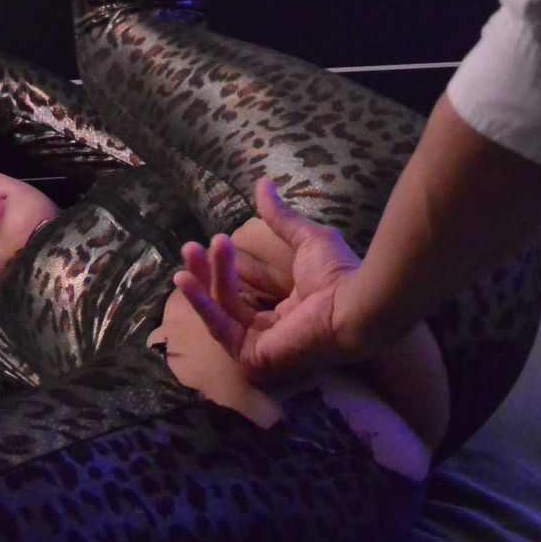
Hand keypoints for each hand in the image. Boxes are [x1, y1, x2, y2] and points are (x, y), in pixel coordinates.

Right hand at [173, 179, 363, 382]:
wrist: (354, 303)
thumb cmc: (339, 276)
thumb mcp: (306, 239)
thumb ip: (281, 218)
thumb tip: (262, 184)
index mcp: (291, 309)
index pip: (250, 292)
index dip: (229, 268)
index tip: (215, 242)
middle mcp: (275, 331)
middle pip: (230, 302)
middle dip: (209, 273)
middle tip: (192, 247)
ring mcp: (263, 346)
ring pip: (222, 312)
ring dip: (204, 281)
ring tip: (191, 251)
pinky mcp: (253, 357)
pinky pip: (220, 330)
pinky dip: (202, 305)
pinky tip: (186, 279)